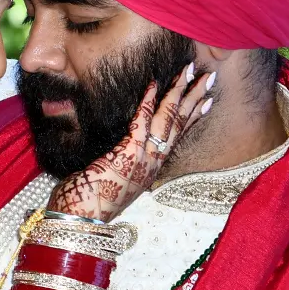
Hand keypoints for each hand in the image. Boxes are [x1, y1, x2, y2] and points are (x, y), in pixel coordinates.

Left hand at [46, 65, 214, 222]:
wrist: (81, 217)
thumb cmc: (92, 198)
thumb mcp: (117, 179)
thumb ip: (124, 163)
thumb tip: (121, 152)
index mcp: (152, 168)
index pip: (178, 137)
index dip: (193, 117)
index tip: (206, 101)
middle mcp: (153, 163)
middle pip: (180, 124)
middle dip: (194, 98)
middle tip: (207, 76)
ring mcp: (143, 158)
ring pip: (167, 119)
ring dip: (178, 92)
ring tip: (188, 71)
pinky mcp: (128, 152)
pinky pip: (142, 121)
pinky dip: (148, 101)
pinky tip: (154, 84)